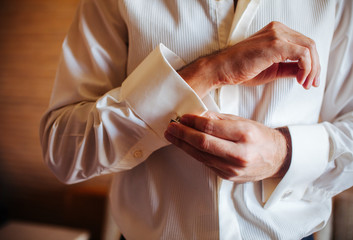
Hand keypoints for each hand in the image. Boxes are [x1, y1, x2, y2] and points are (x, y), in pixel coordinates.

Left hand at [164, 112, 290, 182]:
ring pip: (201, 155)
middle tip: (171, 127)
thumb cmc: (259, 137)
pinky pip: (206, 163)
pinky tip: (185, 146)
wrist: (276, 158)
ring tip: (172, 136)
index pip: (211, 128)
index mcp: (245, 134)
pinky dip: (194, 153)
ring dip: (183, 145)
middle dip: (183, 134)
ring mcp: (233, 168)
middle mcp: (239, 153)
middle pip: (203, 143)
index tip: (183, 117)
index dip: (193, 122)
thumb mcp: (243, 121)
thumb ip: (219, 119)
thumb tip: (197, 116)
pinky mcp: (227, 176)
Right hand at [179, 21, 319, 97]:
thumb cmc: (240, 69)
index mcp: (277, 32)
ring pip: (309, 48)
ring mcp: (277, 35)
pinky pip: (302, 54)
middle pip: (310, 45)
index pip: (303, 44)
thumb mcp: (271, 69)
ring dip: (312, 69)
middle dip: (315, 67)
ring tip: (304, 84)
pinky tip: (299, 80)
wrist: (222, 69)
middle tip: (311, 84)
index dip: (312, 63)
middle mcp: (278, 29)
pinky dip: (306, 68)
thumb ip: (288, 68)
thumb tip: (304, 72)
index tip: (309, 80)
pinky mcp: (275, 44)